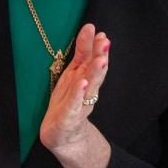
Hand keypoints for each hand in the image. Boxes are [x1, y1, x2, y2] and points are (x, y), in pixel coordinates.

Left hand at [39, 23, 109, 158]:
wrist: (63, 137)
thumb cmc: (67, 104)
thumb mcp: (73, 75)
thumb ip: (83, 54)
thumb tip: (92, 30)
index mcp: (85, 78)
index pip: (91, 59)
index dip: (94, 46)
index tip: (99, 31)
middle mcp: (87, 91)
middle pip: (95, 71)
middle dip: (100, 56)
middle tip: (105, 41)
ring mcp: (80, 104)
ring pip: (90, 86)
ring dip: (95, 73)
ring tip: (101, 59)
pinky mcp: (70, 118)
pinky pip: (75, 104)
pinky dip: (79, 93)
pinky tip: (83, 82)